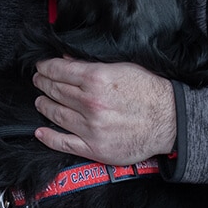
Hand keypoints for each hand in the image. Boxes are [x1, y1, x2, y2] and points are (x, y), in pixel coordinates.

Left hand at [31, 57, 175, 165]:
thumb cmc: (150, 92)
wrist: (170, 120)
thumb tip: (68, 59)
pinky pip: (64, 143)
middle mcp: (91, 103)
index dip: (46, 67)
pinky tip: (41, 132)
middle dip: (43, 84)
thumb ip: (93, 64)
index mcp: (97, 79)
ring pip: (56, 115)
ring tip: (40, 101)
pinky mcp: (95, 148)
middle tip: (38, 81)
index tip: (41, 67)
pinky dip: (49, 137)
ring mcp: (91, 127)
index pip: (59, 71)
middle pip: (55, 91)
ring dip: (44, 106)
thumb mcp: (123, 68)